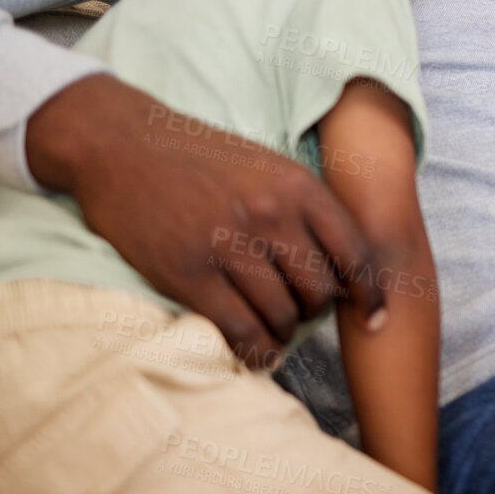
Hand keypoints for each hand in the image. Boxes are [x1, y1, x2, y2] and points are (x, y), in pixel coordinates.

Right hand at [26, 74, 381, 366]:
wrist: (122, 145)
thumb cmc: (199, 159)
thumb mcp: (267, 166)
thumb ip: (305, 208)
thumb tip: (343, 267)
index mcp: (297, 186)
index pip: (355, 253)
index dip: (369, 294)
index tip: (373, 318)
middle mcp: (270, 214)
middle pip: (320, 291)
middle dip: (315, 311)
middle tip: (298, 311)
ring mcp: (228, 243)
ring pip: (283, 314)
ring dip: (283, 331)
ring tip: (272, 328)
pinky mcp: (188, 272)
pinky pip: (241, 329)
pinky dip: (254, 348)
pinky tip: (253, 348)